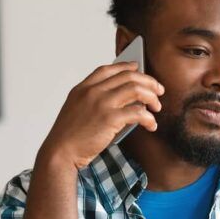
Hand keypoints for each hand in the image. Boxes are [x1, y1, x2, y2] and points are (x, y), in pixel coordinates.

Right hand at [39, 62, 163, 169]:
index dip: (126, 66)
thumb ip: (94, 100)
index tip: (137, 67)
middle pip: (128, 76)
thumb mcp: (76, 110)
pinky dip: (149, 118)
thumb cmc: (69, 136)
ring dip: (152, 97)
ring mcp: (102, 103)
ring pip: (136, 90)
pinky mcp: (110, 119)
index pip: (108, 69)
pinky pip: (138, 112)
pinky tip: (152, 125)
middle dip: (148, 82)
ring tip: (157, 107)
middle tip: (158, 90)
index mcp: (83, 88)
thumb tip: (123, 100)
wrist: (61, 152)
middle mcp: (93, 91)